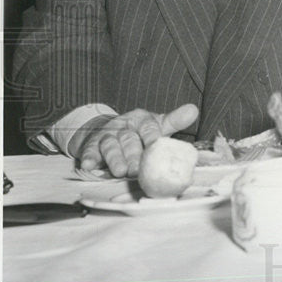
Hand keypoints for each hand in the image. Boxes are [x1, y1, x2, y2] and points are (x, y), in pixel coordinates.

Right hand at [76, 103, 198, 176]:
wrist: (111, 129)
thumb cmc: (140, 131)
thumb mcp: (157, 124)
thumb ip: (175, 120)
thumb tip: (193, 110)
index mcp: (141, 119)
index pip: (147, 126)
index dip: (152, 135)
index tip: (156, 144)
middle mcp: (123, 126)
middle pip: (128, 139)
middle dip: (133, 154)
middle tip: (138, 169)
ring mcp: (106, 135)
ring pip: (110, 146)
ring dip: (114, 159)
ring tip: (120, 172)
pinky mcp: (92, 145)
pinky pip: (89, 151)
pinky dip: (88, 158)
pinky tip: (89, 165)